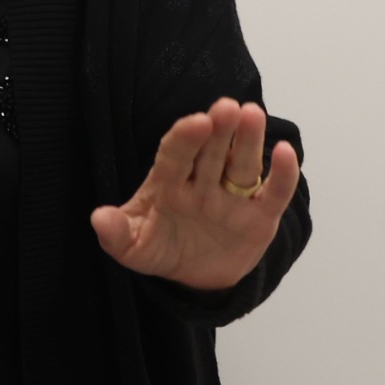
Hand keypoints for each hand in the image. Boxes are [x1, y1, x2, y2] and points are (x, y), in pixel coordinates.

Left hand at [91, 97, 301, 290]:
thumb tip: (99, 218)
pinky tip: (285, 152)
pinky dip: (282, 175)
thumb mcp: (132, 247)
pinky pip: (273, 193)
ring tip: (253, 114)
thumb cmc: (160, 248)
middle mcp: (202, 183)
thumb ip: (116, 234)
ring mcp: (232, 197)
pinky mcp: (259, 217)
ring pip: (242, 164)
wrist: (193, 277)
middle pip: (211, 151)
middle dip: (219, 129)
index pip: (175, 155)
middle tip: (228, 106)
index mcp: (168, 183)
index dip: (185, 138)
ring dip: (248, 141)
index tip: (196, 122)